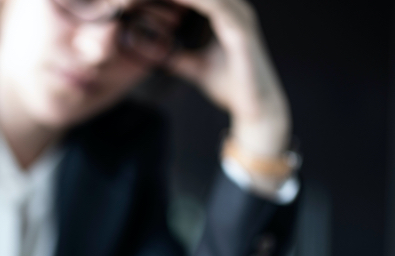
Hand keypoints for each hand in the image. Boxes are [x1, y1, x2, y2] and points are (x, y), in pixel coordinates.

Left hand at [166, 0, 290, 157]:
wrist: (256, 107)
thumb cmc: (231, 87)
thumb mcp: (197, 67)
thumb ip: (179, 57)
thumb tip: (158, 55)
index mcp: (226, 14)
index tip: (138, 0)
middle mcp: (235, 9)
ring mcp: (240, 16)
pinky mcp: (240, 29)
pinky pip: (213, 5)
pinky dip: (189, 1)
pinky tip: (171, 1)